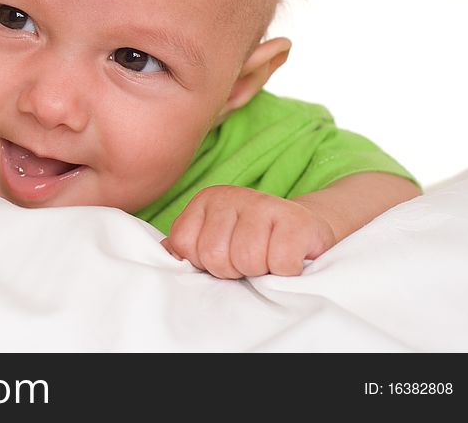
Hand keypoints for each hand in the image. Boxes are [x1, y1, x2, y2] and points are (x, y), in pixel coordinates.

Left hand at [161, 185, 334, 278]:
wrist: (307, 234)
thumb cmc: (253, 244)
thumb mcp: (212, 241)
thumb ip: (185, 248)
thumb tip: (161, 257)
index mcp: (206, 200)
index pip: (184, 245)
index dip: (204, 263)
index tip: (223, 257)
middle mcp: (232, 195)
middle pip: (214, 255)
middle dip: (233, 270)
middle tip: (249, 262)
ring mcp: (265, 204)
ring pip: (246, 260)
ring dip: (259, 272)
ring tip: (267, 260)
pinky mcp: (298, 221)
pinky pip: (280, 264)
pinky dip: (286, 272)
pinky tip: (289, 260)